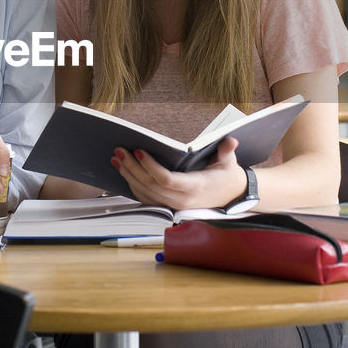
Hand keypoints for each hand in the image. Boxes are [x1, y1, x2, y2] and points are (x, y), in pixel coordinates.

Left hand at [113, 137, 245, 210]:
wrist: (231, 196)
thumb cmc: (227, 176)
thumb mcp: (229, 162)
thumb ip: (227, 151)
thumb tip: (231, 141)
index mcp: (195, 186)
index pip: (166, 179)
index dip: (150, 166)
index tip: (139, 151)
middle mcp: (182, 199)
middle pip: (150, 185)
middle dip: (132, 167)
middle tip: (120, 150)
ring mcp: (174, 205)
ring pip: (145, 192)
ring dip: (129, 175)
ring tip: (117, 158)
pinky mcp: (169, 206)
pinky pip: (146, 198)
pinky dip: (133, 185)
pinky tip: (124, 171)